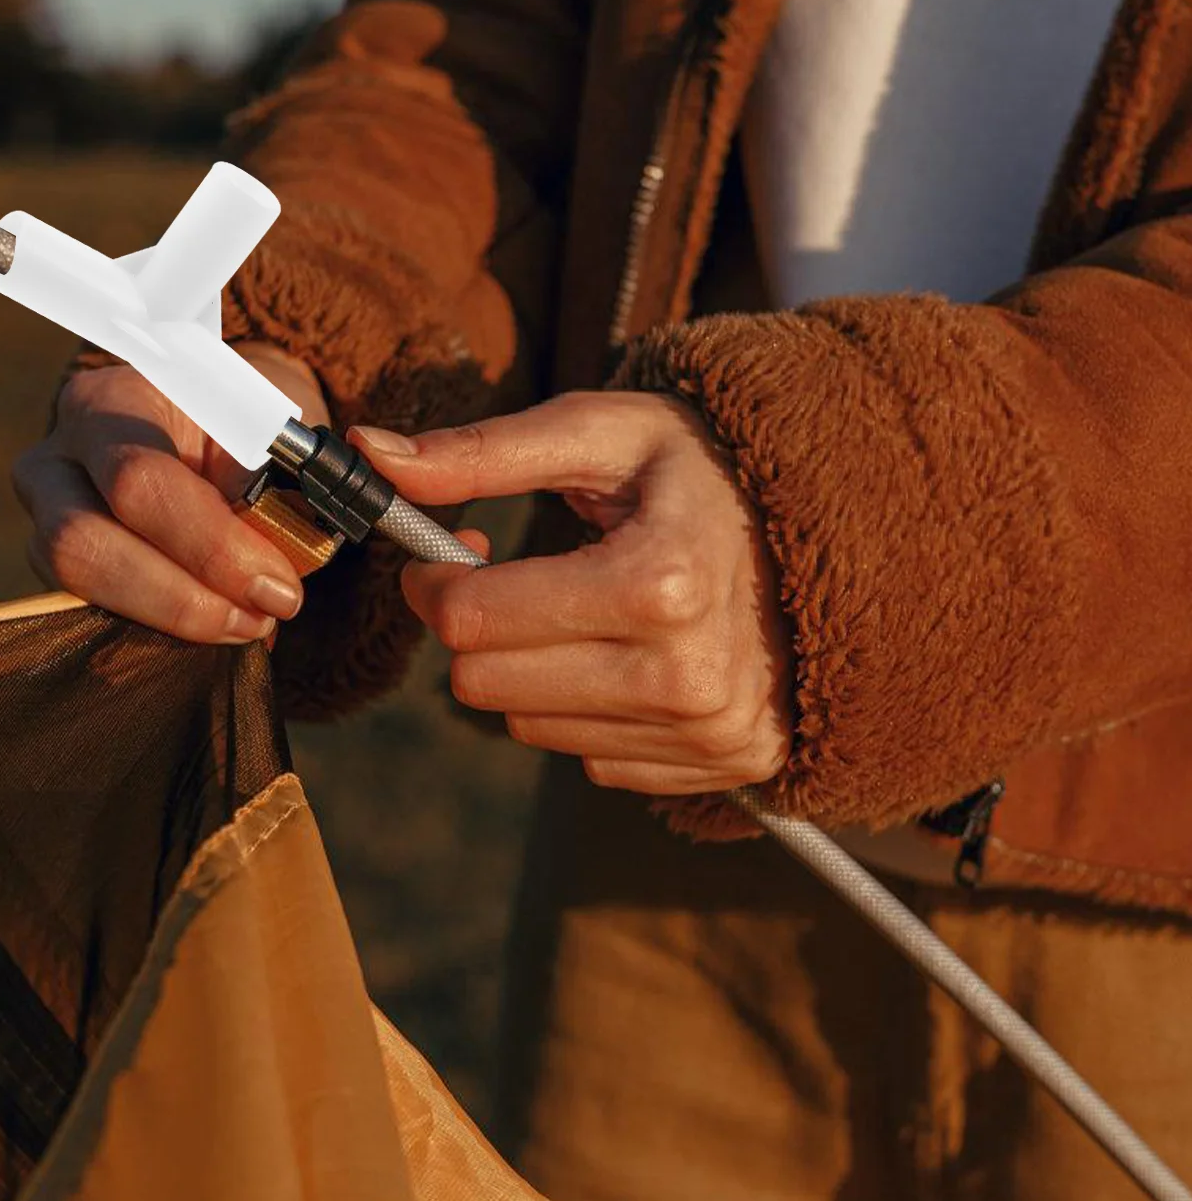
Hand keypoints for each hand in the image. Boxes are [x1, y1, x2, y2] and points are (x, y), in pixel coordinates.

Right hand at [15, 342, 328, 642]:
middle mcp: (60, 453)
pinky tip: (214, 626)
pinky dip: (156, 626)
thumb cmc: (242, 425)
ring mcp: (43, 509)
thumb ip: (274, 488)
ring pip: (74, 578)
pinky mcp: (53, 559)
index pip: (140, 480)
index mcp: (113, 401)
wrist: (214, 420)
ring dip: (167, 617)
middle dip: (180, 597)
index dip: (209, 546)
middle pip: (83, 540)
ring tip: (244, 622)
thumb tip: (277, 567)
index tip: (276, 586)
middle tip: (259, 617)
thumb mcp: (269, 435)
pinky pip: (89, 605)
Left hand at [350, 392, 792, 794]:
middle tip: (504, 577)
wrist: (830, 530)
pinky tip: (624, 653)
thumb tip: (371, 453)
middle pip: (485, 685)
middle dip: (476, 626)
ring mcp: (706, 732)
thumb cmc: (698, 471)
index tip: (455, 549)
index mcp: (659, 583)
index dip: (435, 579)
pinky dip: (582, 709)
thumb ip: (483, 450)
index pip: (473, 618)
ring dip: (529, 670)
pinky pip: (587, 761)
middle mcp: (685, 675)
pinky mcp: (717, 766)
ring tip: (579, 608)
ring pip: (527, 727)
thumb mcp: (600, 434)